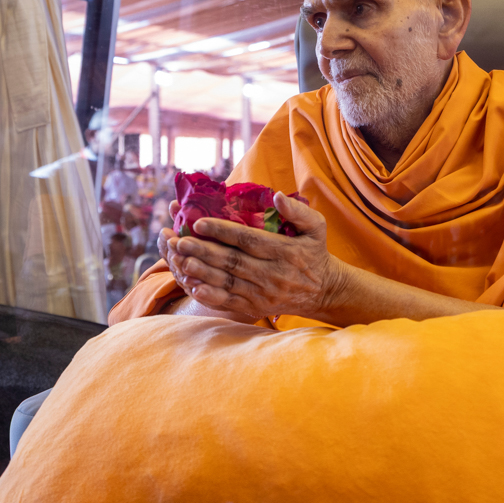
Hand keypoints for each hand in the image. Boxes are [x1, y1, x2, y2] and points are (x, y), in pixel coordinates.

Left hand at [166, 192, 346, 319]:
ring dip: (201, 272)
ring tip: (179, 261)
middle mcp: (272, 274)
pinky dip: (210, 295)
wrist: (324, 291)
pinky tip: (192, 286)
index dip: (222, 231)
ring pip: (227, 282)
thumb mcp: (316, 226)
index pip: (248, 240)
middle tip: (179, 241)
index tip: (198, 222)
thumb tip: (277, 196)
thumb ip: (297, 211)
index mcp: (284, 251)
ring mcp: (263, 293)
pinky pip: (229, 302)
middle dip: (203, 251)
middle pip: (232, 262)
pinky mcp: (256, 306)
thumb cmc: (316, 253)